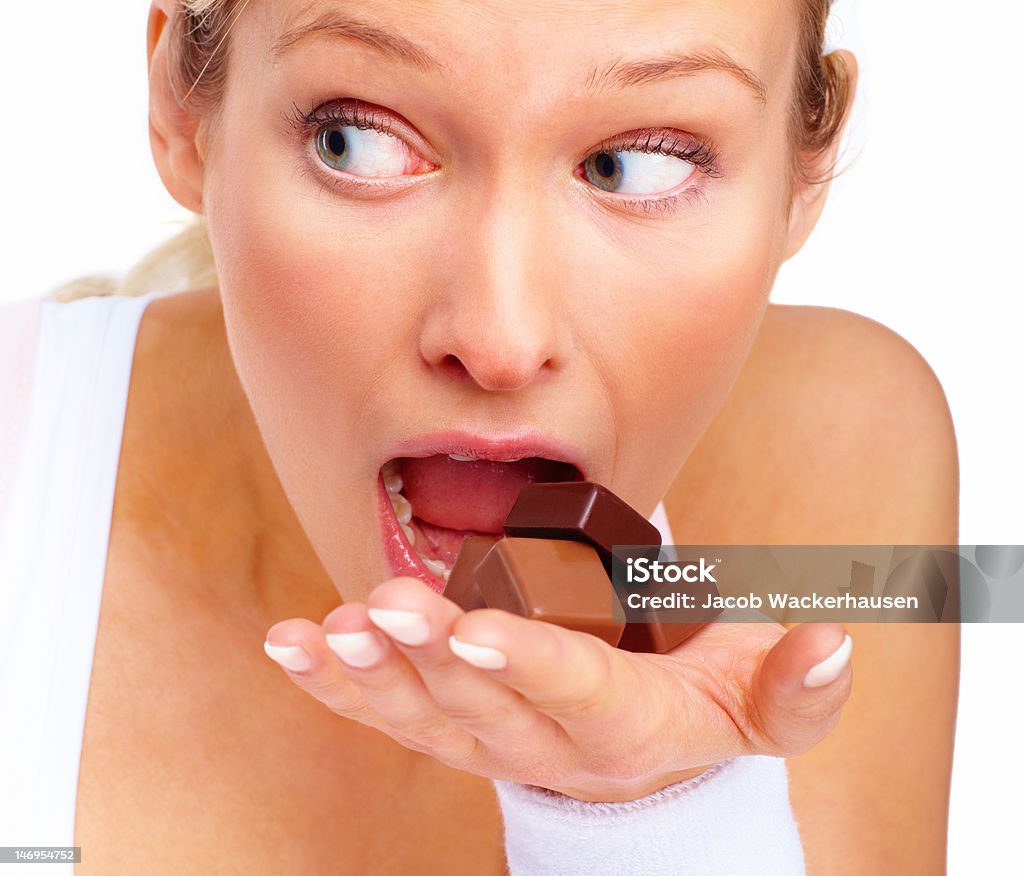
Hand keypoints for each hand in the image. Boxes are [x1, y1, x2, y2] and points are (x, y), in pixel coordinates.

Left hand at [263, 577, 852, 802]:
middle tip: (390, 605)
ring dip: (373, 672)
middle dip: (433, 655)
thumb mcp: (755, 703)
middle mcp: (543, 742)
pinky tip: (294, 643)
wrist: (631, 755)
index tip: (479, 628)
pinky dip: (334, 680)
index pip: (575, 693)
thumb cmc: (694, 702)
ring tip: (332, 630)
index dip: (528, 663)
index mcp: (623, 725)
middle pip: (483, 702)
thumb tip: (829, 646)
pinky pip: (383, 712)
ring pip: (422, 714)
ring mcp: (484, 739)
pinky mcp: (443, 727)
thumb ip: (793, 689)